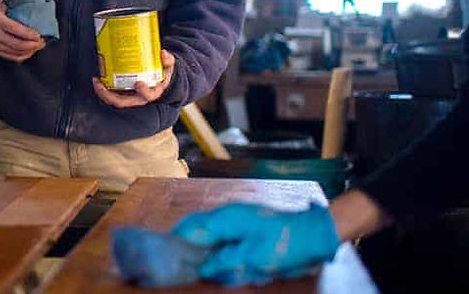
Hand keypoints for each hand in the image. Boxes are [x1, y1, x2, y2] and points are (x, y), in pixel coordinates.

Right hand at [0, 0, 45, 62]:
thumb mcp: (1, 2)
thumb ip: (15, 4)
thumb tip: (34, 6)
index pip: (16, 30)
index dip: (29, 34)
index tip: (40, 34)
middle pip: (17, 44)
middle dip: (33, 45)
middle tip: (42, 42)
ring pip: (16, 52)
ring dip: (30, 51)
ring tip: (39, 46)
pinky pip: (12, 57)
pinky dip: (23, 56)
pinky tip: (31, 51)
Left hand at [93, 50, 174, 107]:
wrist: (159, 80)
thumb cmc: (162, 74)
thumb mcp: (168, 67)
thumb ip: (168, 60)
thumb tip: (163, 53)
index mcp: (152, 92)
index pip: (148, 95)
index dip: (143, 91)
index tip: (139, 83)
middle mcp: (139, 97)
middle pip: (123, 101)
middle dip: (110, 95)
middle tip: (102, 84)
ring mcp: (129, 96)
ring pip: (114, 99)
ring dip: (103, 92)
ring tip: (96, 81)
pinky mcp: (123, 92)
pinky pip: (111, 94)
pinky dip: (103, 89)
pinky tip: (98, 78)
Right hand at [171, 202, 340, 286]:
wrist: (317, 234)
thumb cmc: (284, 244)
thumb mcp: (253, 258)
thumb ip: (223, 262)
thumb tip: (201, 268)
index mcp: (226, 218)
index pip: (191, 228)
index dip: (178, 242)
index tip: (169, 259)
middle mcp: (228, 216)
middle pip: (200, 231)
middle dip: (194, 250)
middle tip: (190, 269)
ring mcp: (239, 221)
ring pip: (214, 238)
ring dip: (213, 255)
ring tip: (216, 270)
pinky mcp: (249, 228)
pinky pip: (229, 241)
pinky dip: (227, 255)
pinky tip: (235, 267)